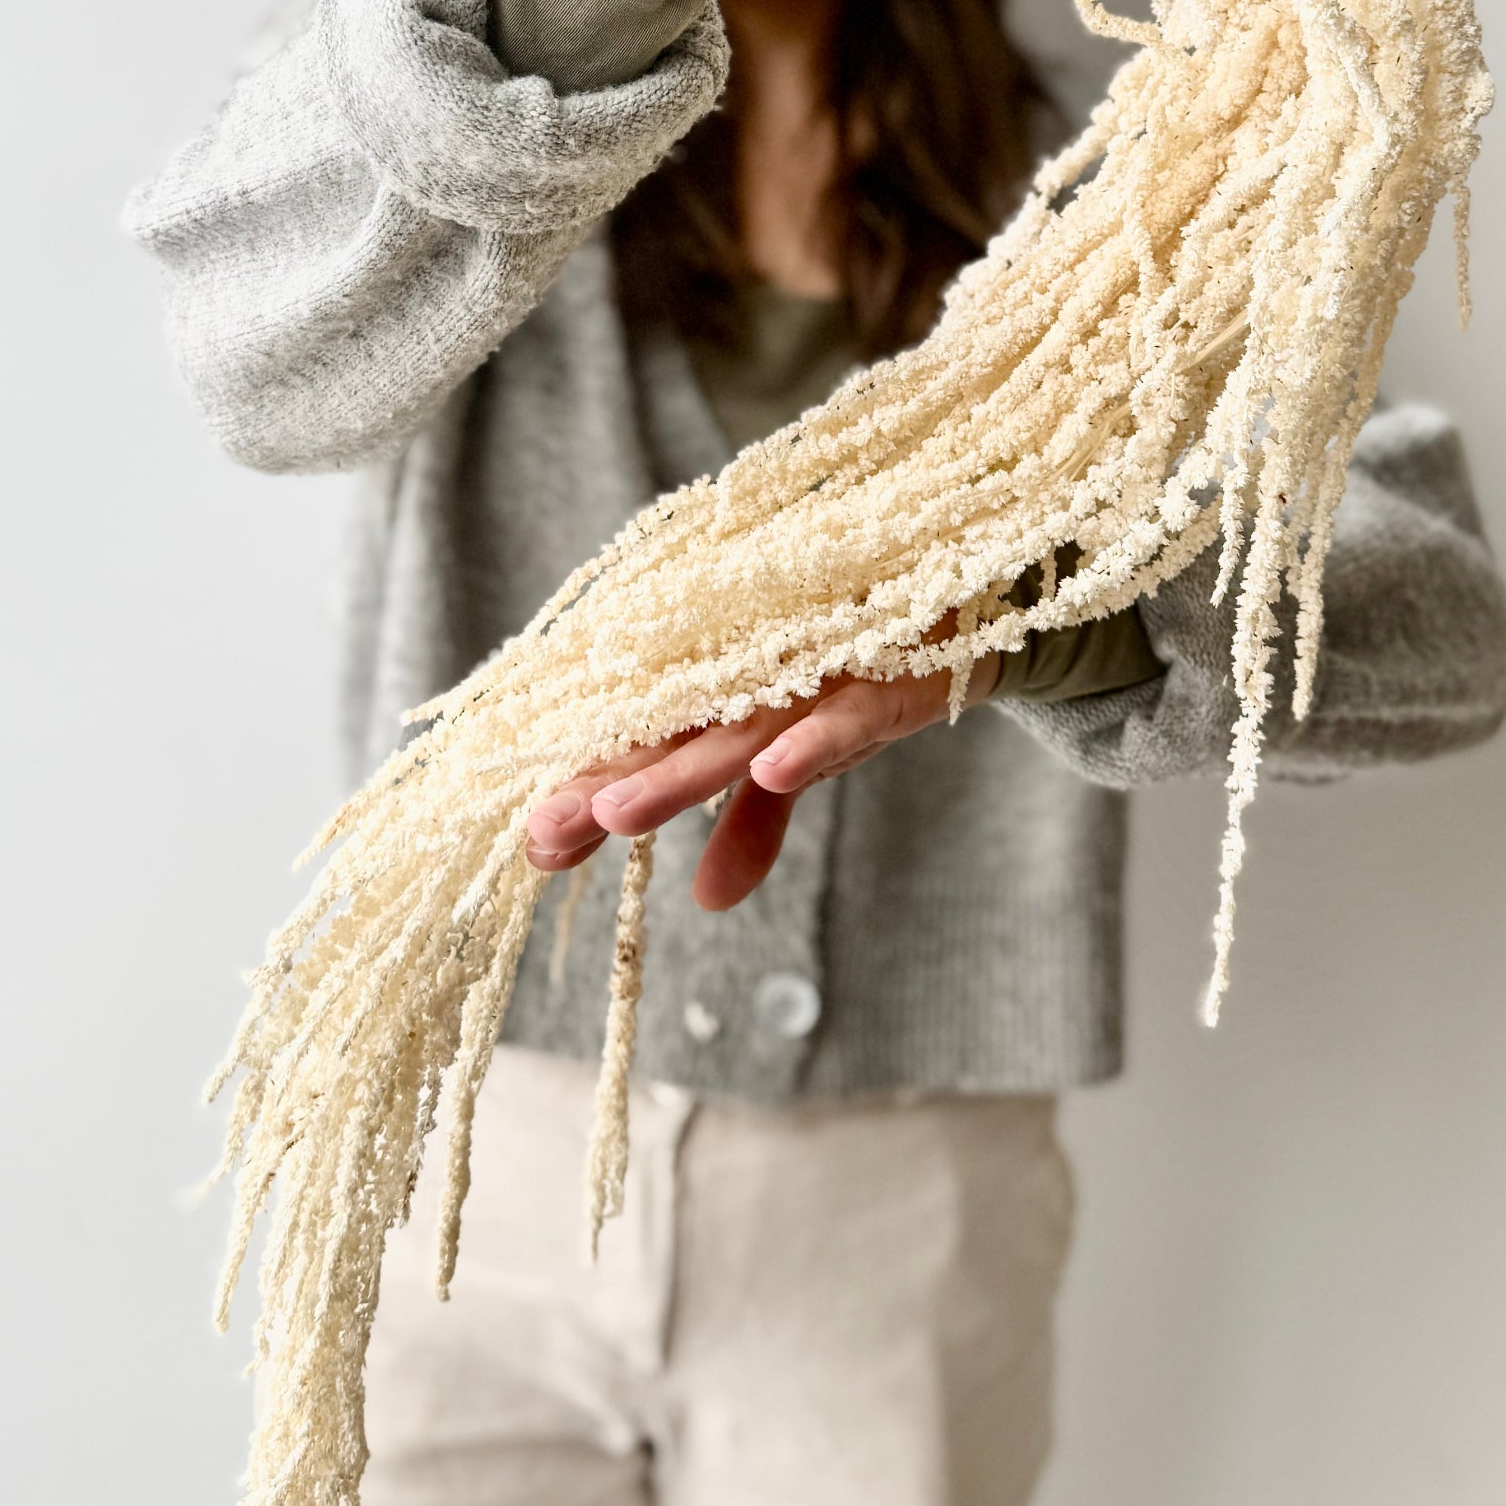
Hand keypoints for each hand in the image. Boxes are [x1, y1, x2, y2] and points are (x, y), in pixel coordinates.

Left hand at [526, 651, 999, 910]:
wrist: (970, 604)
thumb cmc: (859, 674)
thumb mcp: (801, 761)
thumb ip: (753, 827)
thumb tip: (709, 901)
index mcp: (726, 701)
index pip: (644, 751)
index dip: (587, 792)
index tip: (535, 848)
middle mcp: (755, 682)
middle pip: (668, 738)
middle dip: (604, 786)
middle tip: (543, 834)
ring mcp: (816, 673)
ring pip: (736, 727)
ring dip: (681, 772)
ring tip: (617, 812)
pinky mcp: (884, 675)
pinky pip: (843, 712)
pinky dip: (811, 738)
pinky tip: (772, 770)